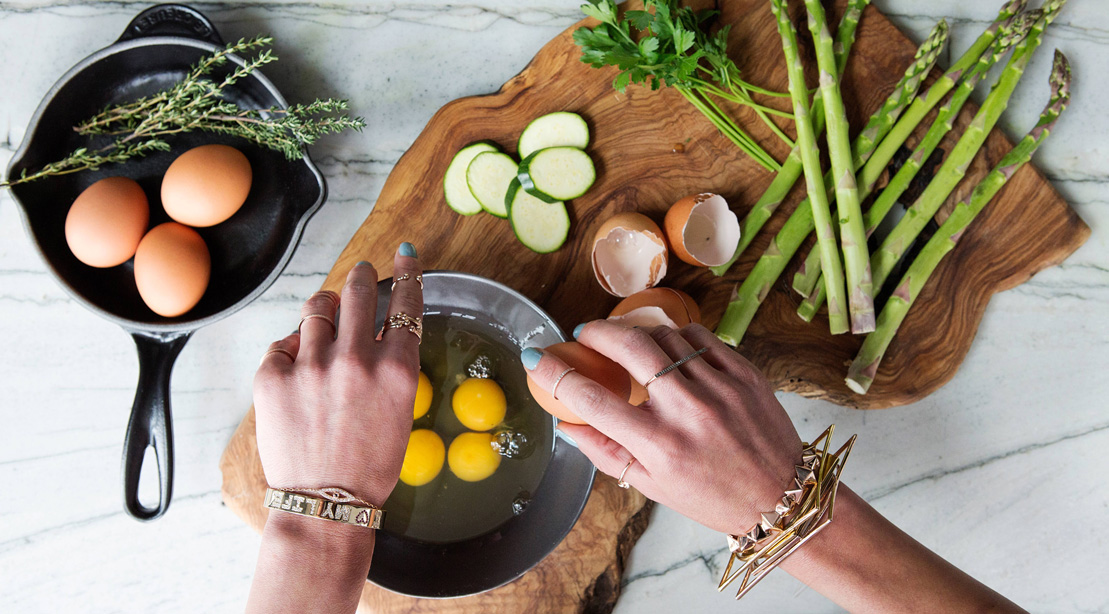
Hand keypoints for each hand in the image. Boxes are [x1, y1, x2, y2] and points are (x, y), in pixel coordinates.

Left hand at [253, 247, 423, 507]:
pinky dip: (292, 350)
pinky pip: (283, 343)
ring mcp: (311, 365)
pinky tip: (299, 368)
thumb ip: (390, 366)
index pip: (406, 303)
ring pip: (317, 309)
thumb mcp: (400, 410)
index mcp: (396, 368)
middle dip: (361, 277)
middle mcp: (356, 358)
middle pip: (358, 290)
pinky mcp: (273, 376)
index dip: (408, 272)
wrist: (327, 503)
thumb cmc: (370, 465)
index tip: (404, 255)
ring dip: (325, 308)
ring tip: (326, 318)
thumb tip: (375, 332)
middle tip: (361, 275)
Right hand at [523, 321, 801, 534]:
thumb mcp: (651, 486)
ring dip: (636, 332)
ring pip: (664, 336)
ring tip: (625, 342)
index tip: (538, 359)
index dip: (557, 375)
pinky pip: (699, 336)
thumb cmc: (711, 497)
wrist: (782, 496)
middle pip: (629, 348)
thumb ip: (605, 452)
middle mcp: (687, 412)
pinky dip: (675, 335)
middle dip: (597, 332)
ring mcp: (719, 387)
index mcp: (659, 446)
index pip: (593, 400)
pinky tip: (666, 347)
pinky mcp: (744, 372)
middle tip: (584, 333)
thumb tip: (565, 423)